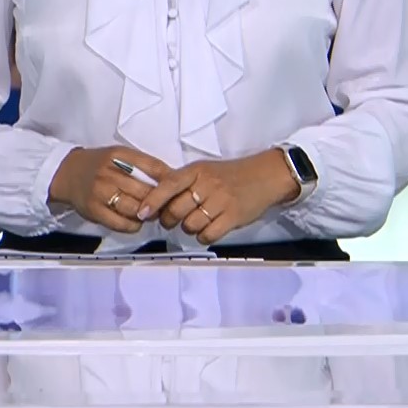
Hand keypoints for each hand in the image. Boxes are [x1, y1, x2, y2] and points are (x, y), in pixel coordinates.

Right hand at [49, 146, 174, 234]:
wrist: (65, 173)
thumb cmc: (98, 165)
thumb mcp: (118, 156)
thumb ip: (142, 165)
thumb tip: (172, 180)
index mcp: (119, 155)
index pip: (154, 167)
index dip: (170, 180)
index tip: (178, 188)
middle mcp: (109, 173)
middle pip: (147, 191)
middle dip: (160, 201)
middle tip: (165, 206)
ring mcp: (101, 193)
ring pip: (136, 209)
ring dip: (148, 215)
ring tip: (150, 214)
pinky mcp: (94, 210)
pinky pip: (122, 224)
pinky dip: (134, 225)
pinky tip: (135, 221)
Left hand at [140, 151, 299, 245]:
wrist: (265, 176)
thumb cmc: (229, 175)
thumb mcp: (204, 170)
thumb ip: (181, 182)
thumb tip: (153, 201)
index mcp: (196, 171)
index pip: (168, 185)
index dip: (152, 200)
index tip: (142, 213)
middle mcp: (207, 184)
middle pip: (176, 210)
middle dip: (169, 220)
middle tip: (172, 220)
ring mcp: (221, 201)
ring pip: (190, 224)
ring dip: (188, 228)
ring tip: (194, 222)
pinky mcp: (233, 217)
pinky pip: (208, 235)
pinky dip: (203, 236)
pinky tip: (207, 230)